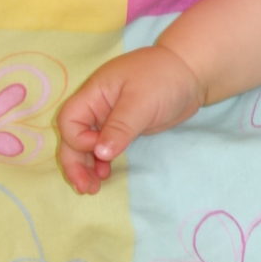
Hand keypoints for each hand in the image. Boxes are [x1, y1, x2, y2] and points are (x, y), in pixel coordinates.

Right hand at [56, 43, 203, 193]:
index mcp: (94, 94)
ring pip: (88, 145)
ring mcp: (109, 117)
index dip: (78, 141)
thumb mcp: (141, 102)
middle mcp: (96, 106)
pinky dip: (102, 161)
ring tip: (92, 189)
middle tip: (85, 188)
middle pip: (74, 137)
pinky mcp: (124, 127)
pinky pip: (105, 146)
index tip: (100, 151)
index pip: (70, 121)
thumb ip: (120, 127)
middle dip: (76, 162)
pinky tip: (105, 174)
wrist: (191, 73)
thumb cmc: (164, 78)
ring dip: (87, 166)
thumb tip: (100, 153)